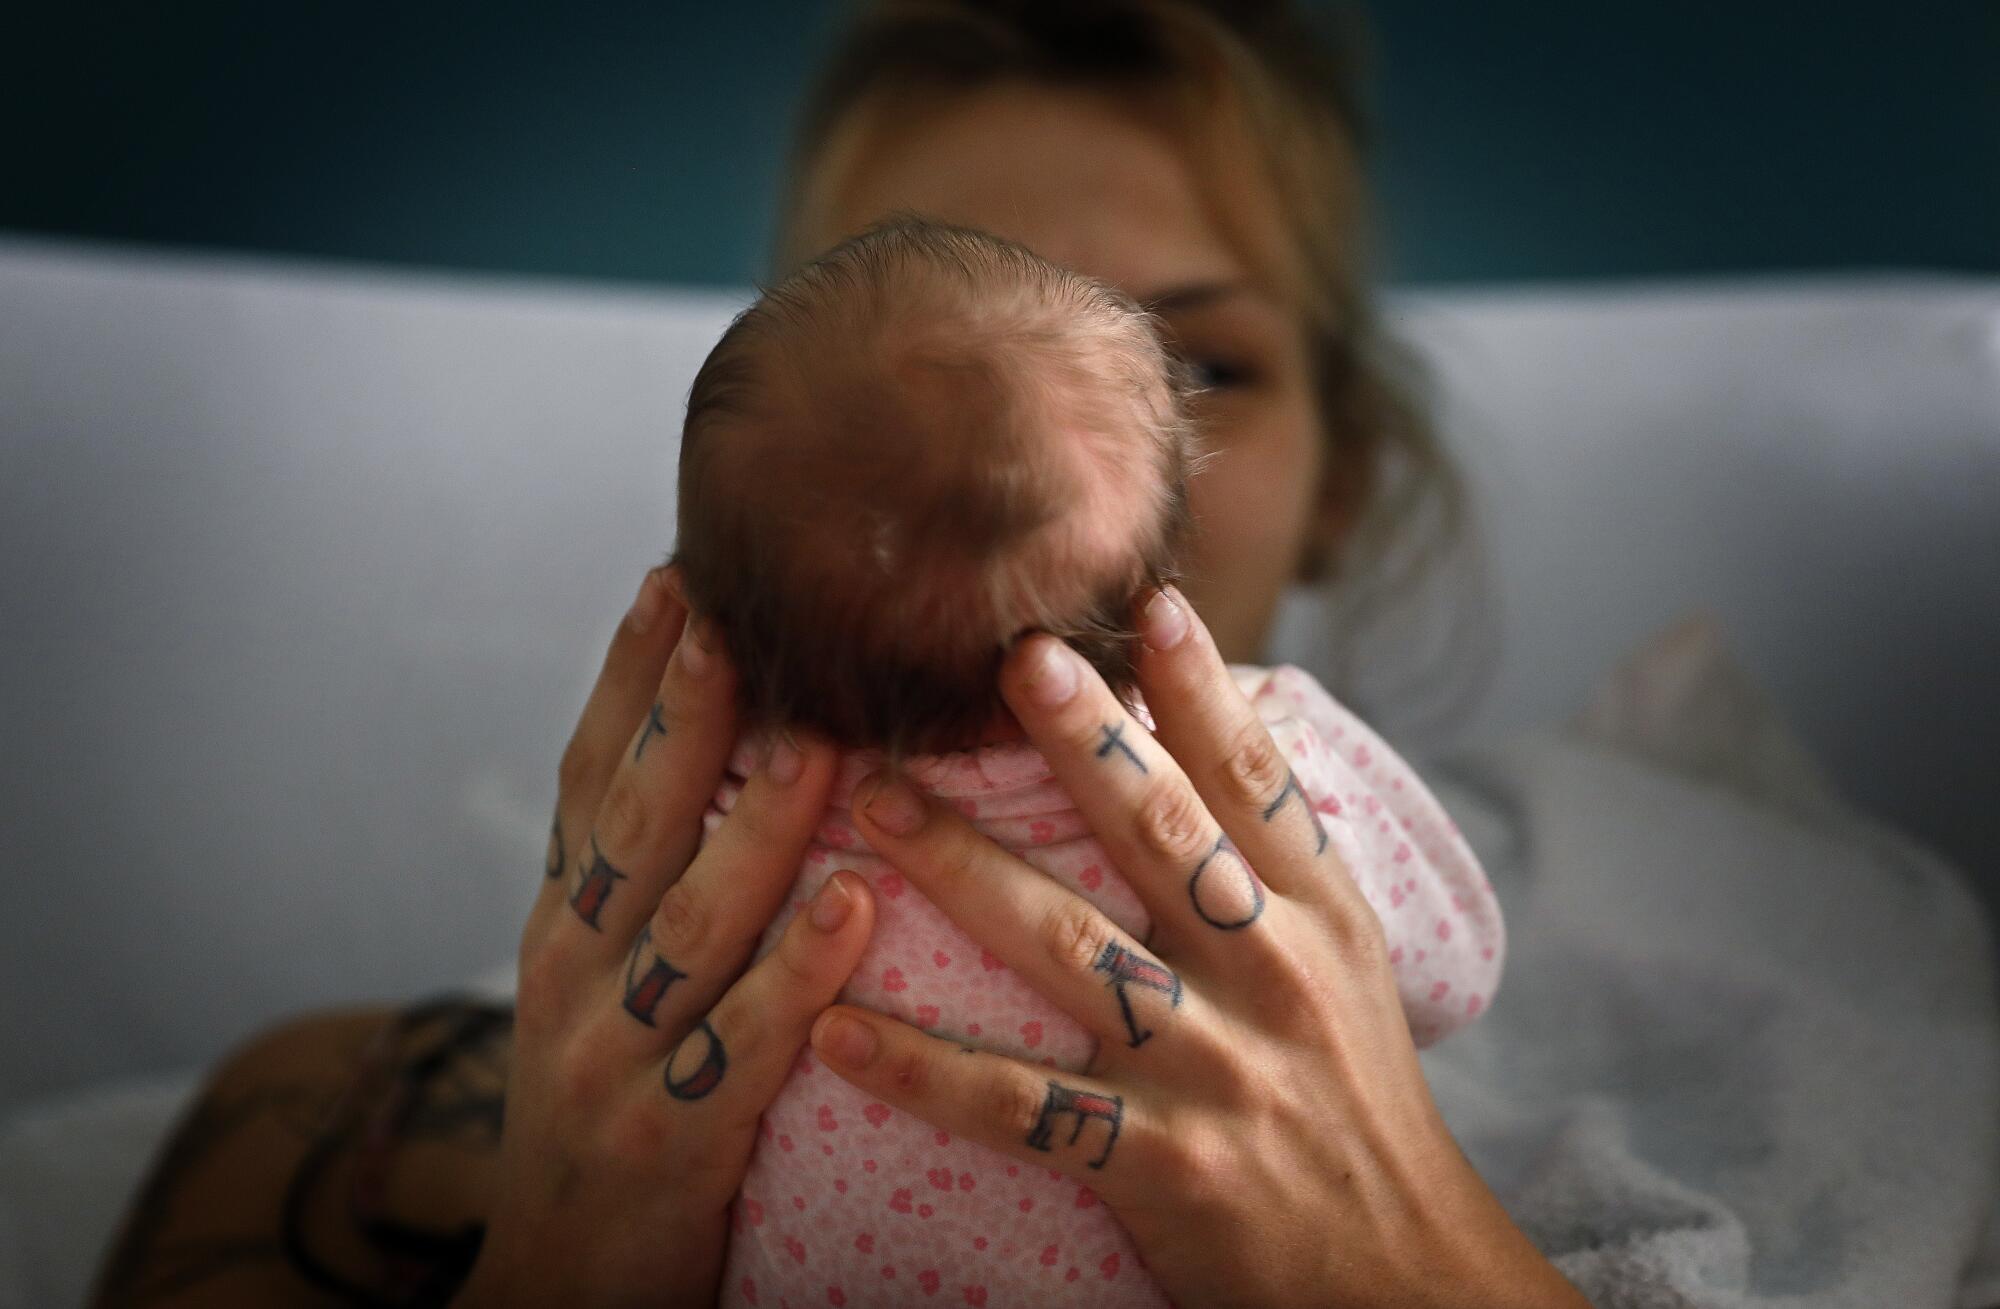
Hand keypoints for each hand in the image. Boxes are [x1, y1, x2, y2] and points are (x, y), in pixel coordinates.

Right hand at [456, 568, 875, 1307]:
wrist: (556, 1284)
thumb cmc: (605, 1104)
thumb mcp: (595, 981)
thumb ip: (645, 877)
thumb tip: (712, 748)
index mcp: (562, 922)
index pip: (587, 778)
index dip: (627, 679)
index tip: (675, 579)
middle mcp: (572, 970)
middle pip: (631, 824)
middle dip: (682, 715)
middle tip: (733, 612)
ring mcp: (611, 1055)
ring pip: (690, 920)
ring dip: (755, 824)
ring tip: (821, 736)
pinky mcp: (668, 1135)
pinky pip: (741, 1043)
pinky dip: (795, 973)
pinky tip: (851, 907)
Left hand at [808, 587, 1585, 1308]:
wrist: (1402, 1273)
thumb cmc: (1355, 1103)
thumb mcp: (1347, 966)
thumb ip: (1277, 861)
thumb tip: (1218, 729)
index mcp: (1317, 916)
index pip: (1256, 782)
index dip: (1203, 690)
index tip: (1147, 605)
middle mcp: (1268, 973)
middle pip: (1163, 835)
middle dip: (1084, 740)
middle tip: (1008, 655)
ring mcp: (1211, 1067)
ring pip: (1072, 948)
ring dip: (964, 869)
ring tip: (874, 804)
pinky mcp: (1160, 1162)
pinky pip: (1021, 1106)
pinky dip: (925, 1070)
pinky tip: (840, 1029)